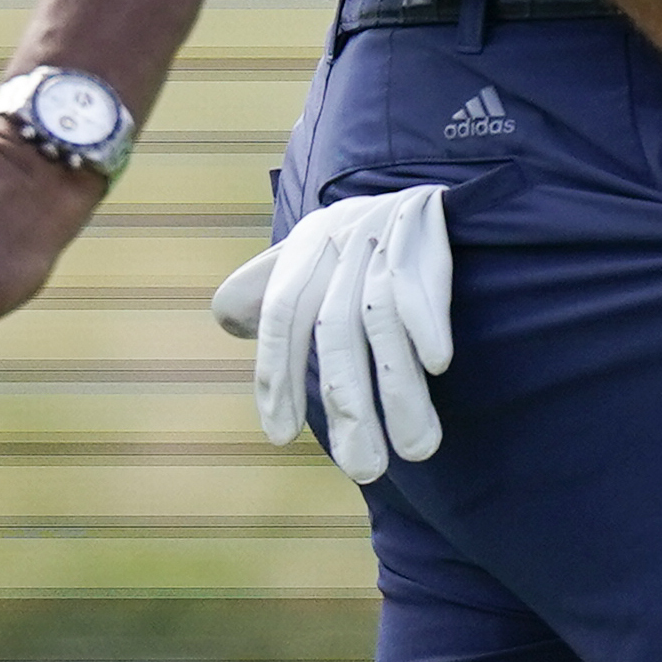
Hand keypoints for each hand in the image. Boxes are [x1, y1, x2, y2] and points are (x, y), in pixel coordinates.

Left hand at [211, 184, 454, 483]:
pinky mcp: (426, 236)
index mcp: (306, 247)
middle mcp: (339, 240)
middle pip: (335, 333)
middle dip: (348, 405)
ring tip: (417, 449)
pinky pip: (424, 287)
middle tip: (363, 469)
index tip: (279, 435)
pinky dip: (427, 323)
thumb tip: (224, 317)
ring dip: (400, 390)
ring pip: (382, 323)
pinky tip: (438, 365)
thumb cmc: (357, 237)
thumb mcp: (309, 252)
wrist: (421, 191)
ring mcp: (383, 238)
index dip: (278, 375)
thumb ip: (267, 288)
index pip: (281, 317)